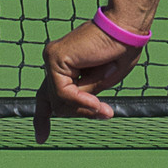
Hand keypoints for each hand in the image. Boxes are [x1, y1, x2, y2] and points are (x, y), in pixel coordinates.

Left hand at [32, 21, 144, 143]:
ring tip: (105, 107)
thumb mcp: (100, 82)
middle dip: (78, 112)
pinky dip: (81, 101)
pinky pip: (64, 93)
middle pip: (55, 103)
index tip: (40, 139)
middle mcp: (54, 62)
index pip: (47, 96)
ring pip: (60, 101)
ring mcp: (52, 58)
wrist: (126, 29)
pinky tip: (96, 102)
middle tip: (103, 112)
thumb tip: (75, 109)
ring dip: (84, 107)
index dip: (42, 119)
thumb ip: (84, 95)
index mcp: (65, 67)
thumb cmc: (120, 51)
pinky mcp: (55, 57)